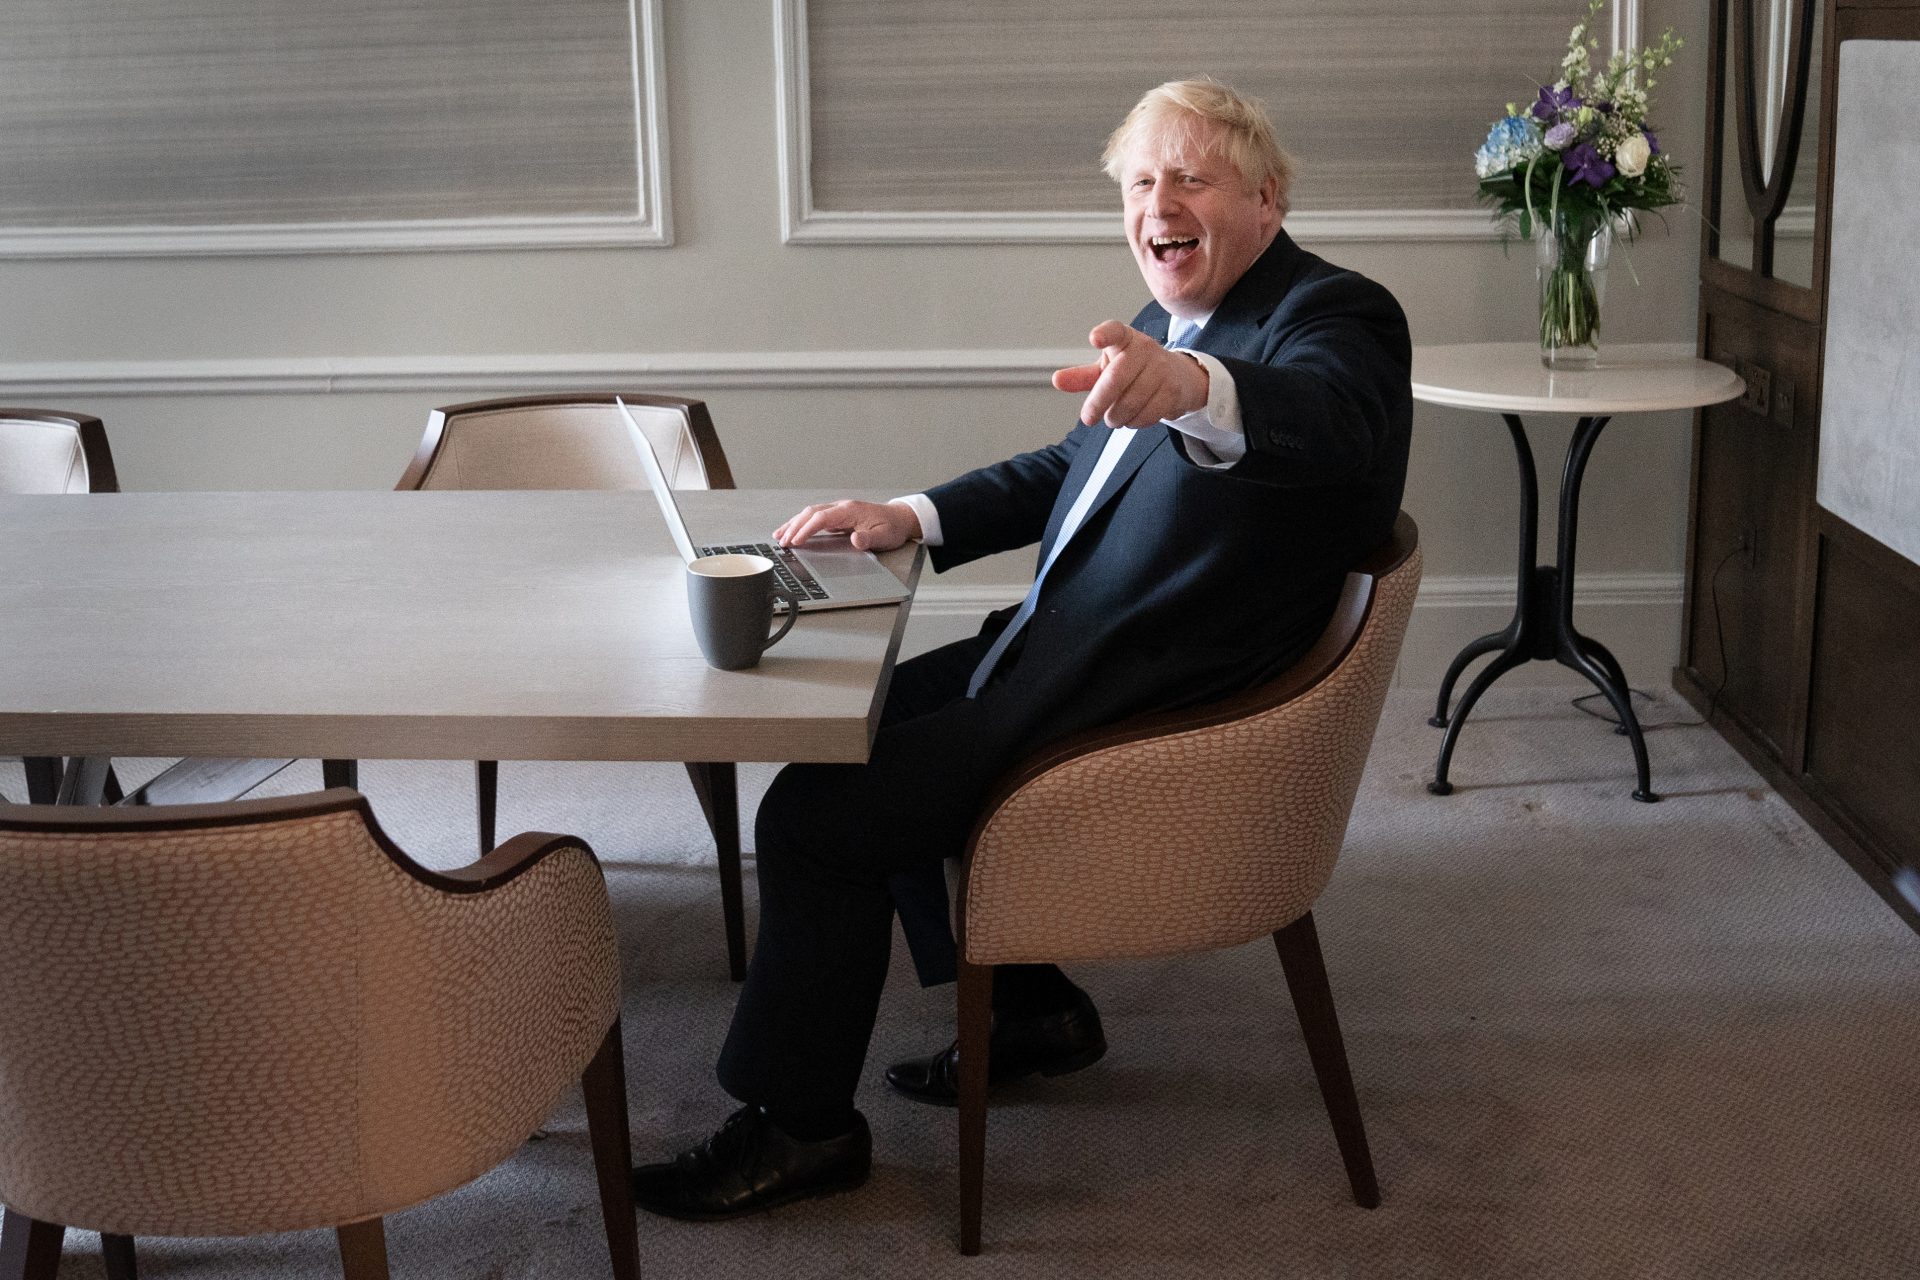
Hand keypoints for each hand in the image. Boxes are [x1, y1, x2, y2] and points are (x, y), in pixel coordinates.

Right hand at [773, 499, 920, 550]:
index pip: (822, 518)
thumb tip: (856, 540)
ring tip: (779, 536)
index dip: (807, 529)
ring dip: (794, 524)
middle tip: (782, 542)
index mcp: (850, 510)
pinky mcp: (837, 516)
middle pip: (811, 513)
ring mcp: (838, 510)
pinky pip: (814, 518)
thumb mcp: (884, 536)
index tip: (796, 541)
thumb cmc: (892, 527)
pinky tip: (793, 531)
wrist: (899, 518)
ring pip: (810, 513)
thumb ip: (869, 539)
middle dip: (794, 527)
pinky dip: (801, 524)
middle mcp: (841, 507)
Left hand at [1051, 320, 1209, 428]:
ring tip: (1113, 418)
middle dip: (1098, 403)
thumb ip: (1082, 376)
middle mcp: (1144, 349)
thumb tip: (1057, 380)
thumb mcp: (1107, 369)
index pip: (1114, 331)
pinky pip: (1148, 414)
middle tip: (1088, 418)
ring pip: (1131, 401)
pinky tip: (1132, 418)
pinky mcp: (1173, 390)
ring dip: (1116, 417)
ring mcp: (1161, 369)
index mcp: (1124, 339)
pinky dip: (1134, 422)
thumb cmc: (1134, 371)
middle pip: (1116, 378)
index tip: (1094, 338)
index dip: (1105, 334)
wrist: (1178, 377)